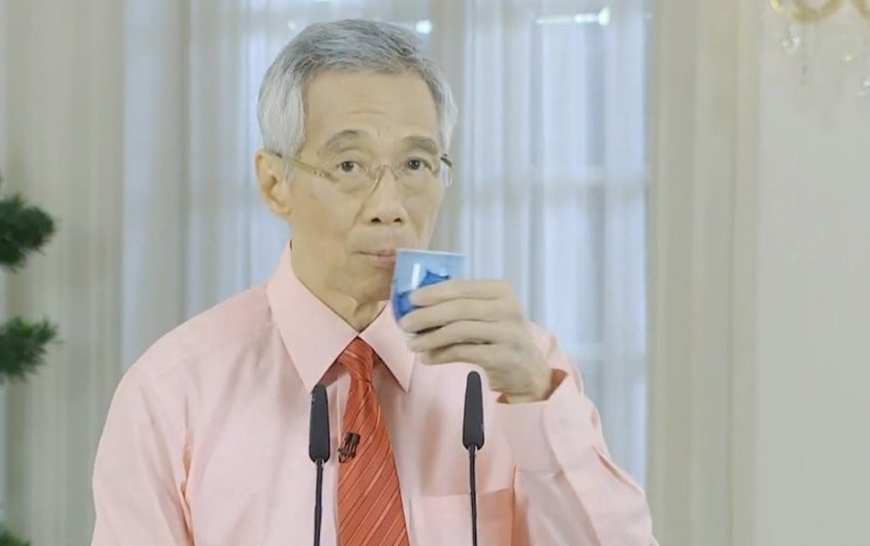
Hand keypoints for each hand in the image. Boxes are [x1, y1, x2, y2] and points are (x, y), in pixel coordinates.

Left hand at [398, 280, 552, 402]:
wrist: (528, 370)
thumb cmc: (499, 336)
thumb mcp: (487, 314)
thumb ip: (460, 305)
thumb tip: (416, 306)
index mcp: (502, 290)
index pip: (462, 287)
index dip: (434, 292)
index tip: (411, 299)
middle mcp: (508, 308)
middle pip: (459, 308)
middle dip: (427, 315)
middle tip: (405, 324)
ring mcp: (508, 333)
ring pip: (459, 331)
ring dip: (430, 338)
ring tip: (412, 344)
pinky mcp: (503, 357)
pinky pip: (463, 353)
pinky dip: (441, 355)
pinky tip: (427, 357)